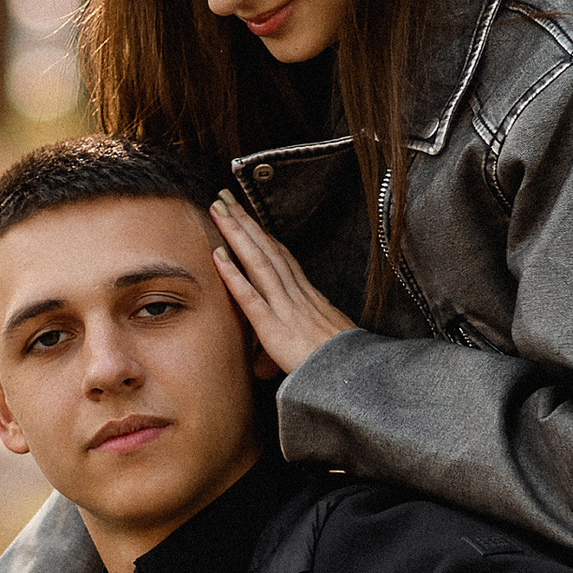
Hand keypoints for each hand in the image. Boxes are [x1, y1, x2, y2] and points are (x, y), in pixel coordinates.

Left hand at [209, 195, 356, 376]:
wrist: (354, 376)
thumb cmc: (342, 361)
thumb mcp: (329, 335)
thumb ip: (310, 326)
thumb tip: (301, 328)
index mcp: (307, 295)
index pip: (280, 255)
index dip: (262, 232)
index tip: (246, 212)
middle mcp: (295, 294)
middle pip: (267, 248)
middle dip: (245, 221)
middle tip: (224, 196)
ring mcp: (284, 308)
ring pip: (258, 262)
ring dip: (236, 234)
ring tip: (218, 210)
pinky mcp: (274, 328)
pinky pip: (250, 297)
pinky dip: (233, 274)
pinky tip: (218, 256)